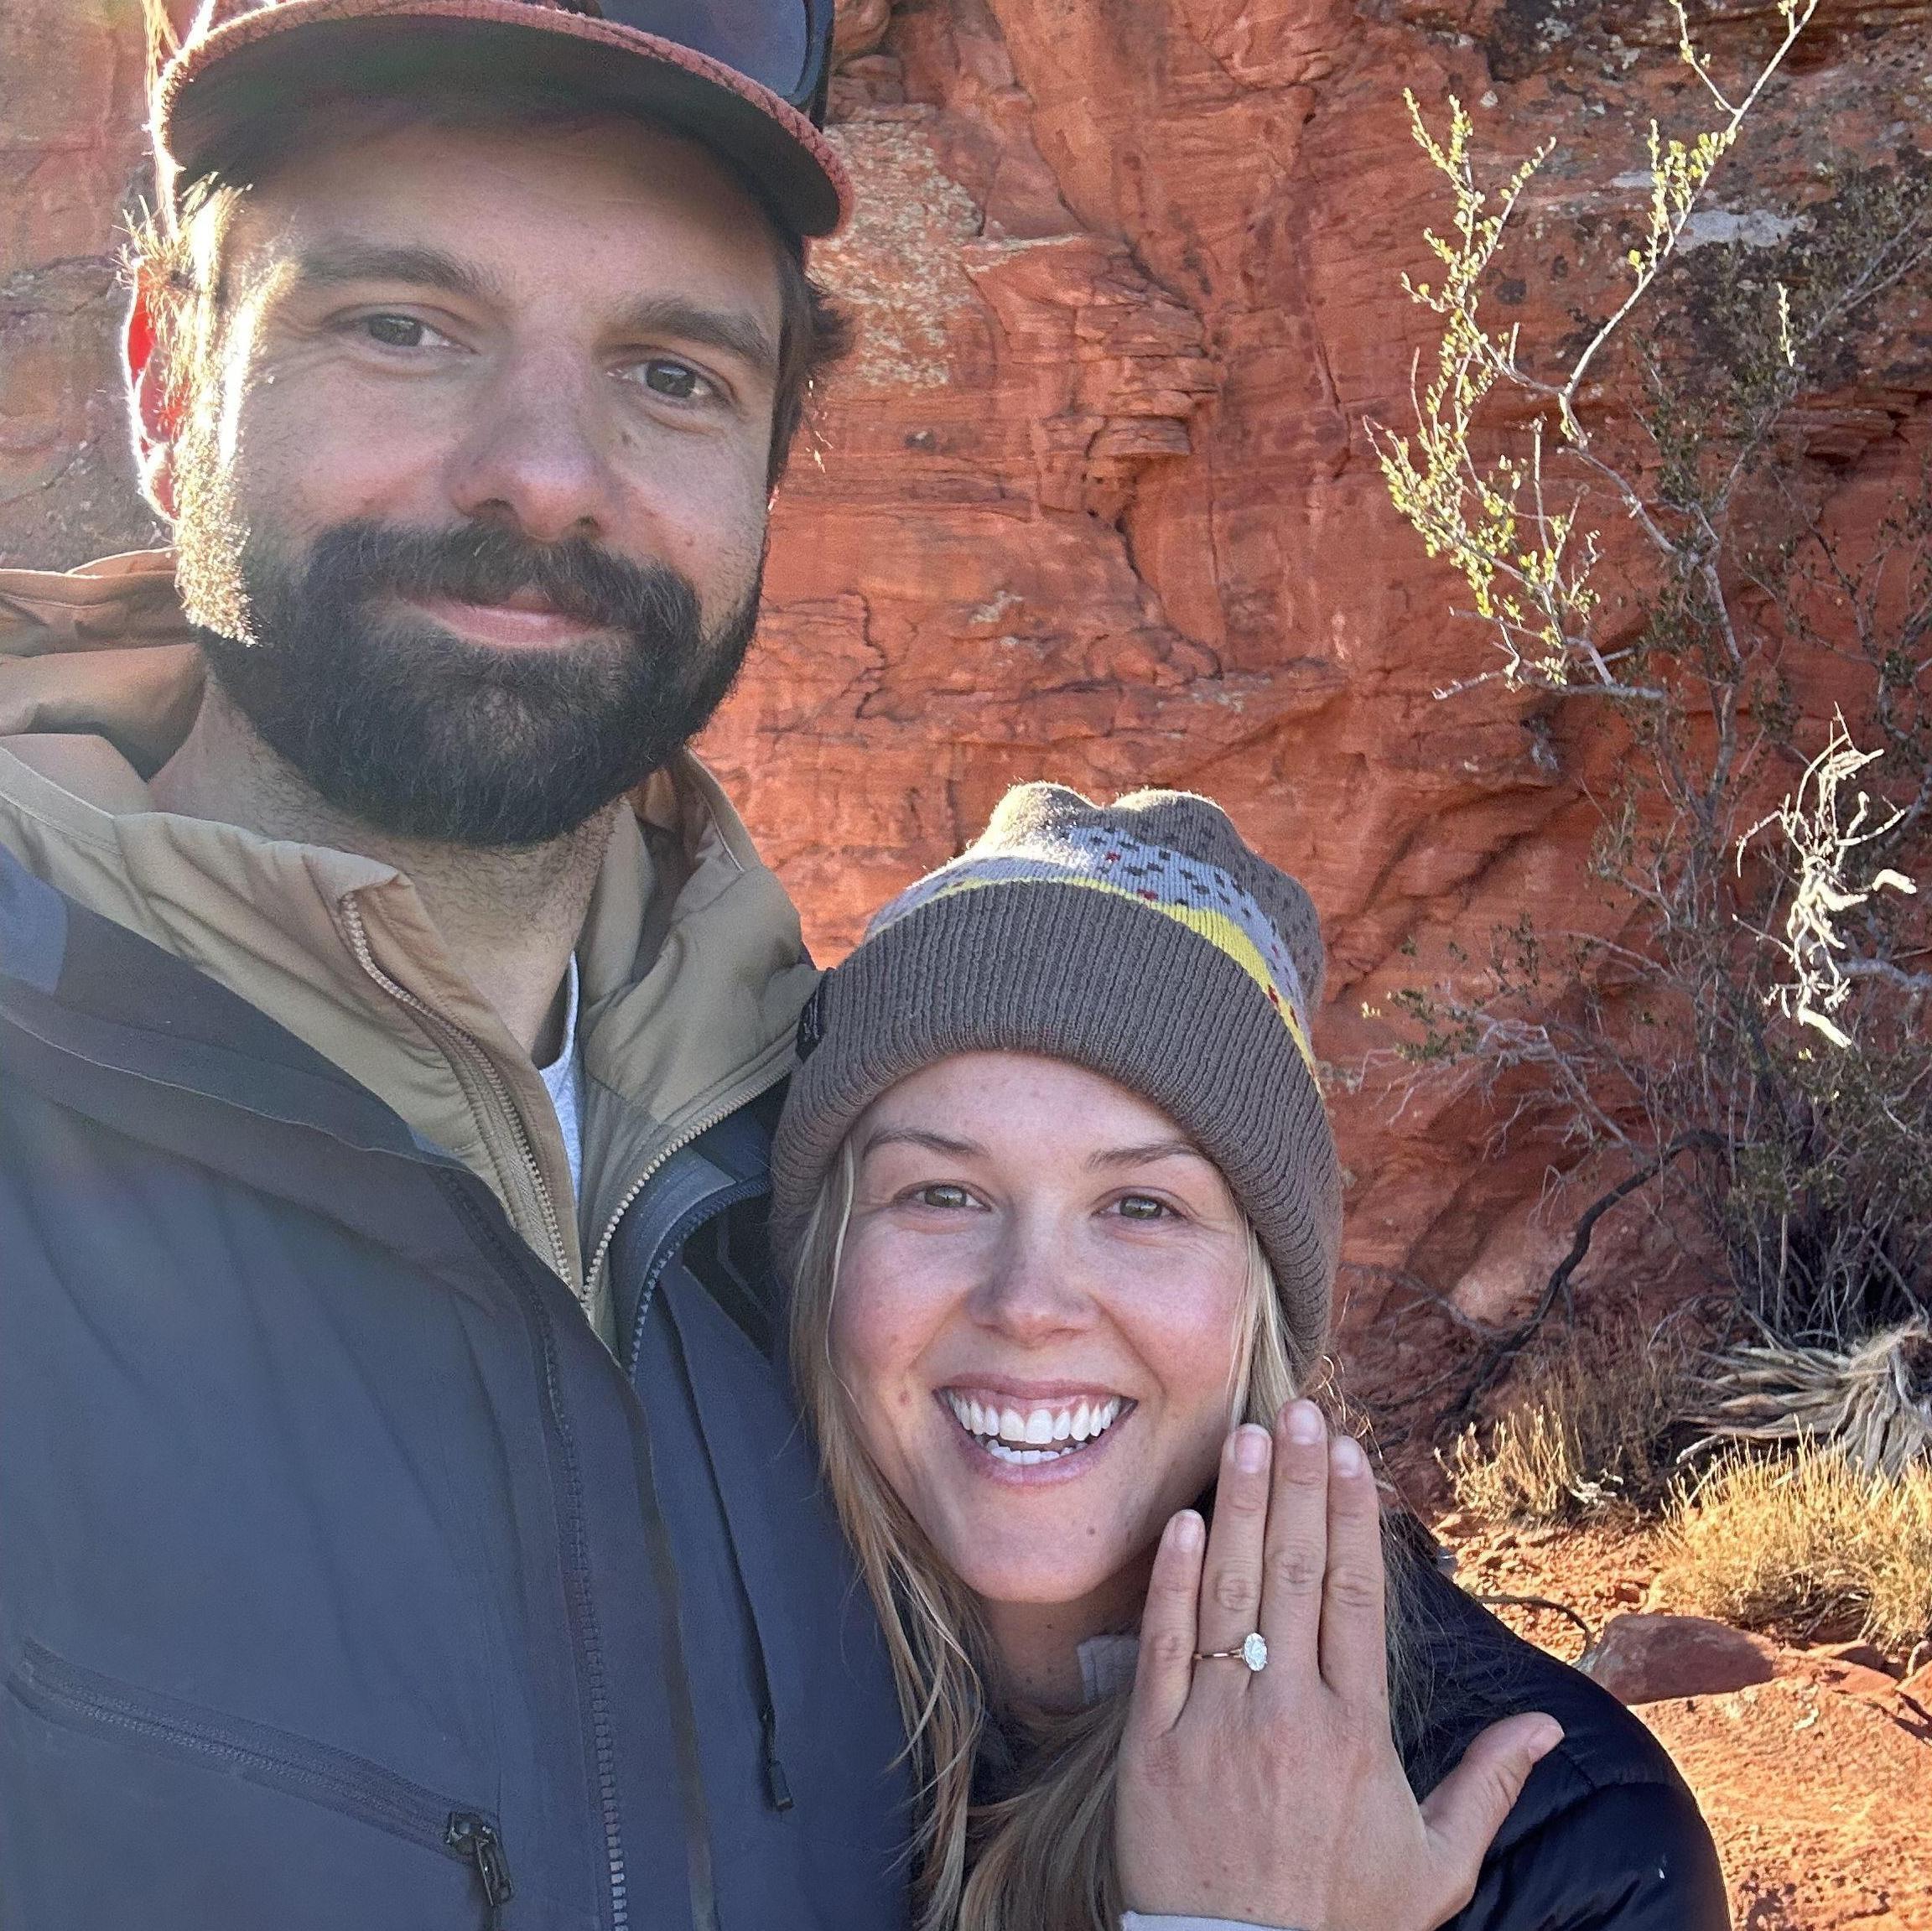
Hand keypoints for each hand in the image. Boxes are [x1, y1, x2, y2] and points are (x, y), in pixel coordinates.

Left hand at [1115, 1400, 1561, 1930]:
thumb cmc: (1342, 1923)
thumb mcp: (1434, 1865)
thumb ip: (1489, 1785)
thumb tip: (1545, 1724)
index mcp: (1355, 1731)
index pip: (1357, 1598)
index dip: (1355, 1518)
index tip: (1353, 1453)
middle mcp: (1287, 1712)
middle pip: (1296, 1573)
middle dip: (1301, 1483)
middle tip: (1301, 1410)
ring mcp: (1215, 1723)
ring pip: (1230, 1592)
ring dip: (1239, 1506)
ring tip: (1247, 1435)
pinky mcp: (1154, 1744)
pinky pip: (1165, 1646)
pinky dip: (1173, 1579)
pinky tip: (1184, 1520)